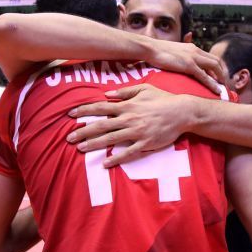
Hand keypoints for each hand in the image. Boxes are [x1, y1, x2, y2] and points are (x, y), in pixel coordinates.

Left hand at [66, 84, 190, 166]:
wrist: (182, 112)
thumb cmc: (163, 99)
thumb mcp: (144, 88)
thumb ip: (124, 91)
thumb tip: (106, 94)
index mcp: (127, 105)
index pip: (100, 108)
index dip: (84, 110)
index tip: (70, 114)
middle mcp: (128, 119)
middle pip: (101, 125)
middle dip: (83, 131)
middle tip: (69, 138)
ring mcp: (136, 132)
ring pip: (111, 139)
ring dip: (94, 144)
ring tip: (81, 149)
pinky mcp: (145, 144)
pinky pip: (128, 153)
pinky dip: (116, 158)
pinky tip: (105, 163)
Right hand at [146, 39, 224, 93]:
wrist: (151, 48)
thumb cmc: (157, 52)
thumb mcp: (173, 51)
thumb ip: (180, 55)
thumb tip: (180, 61)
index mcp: (192, 47)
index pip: (210, 57)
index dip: (217, 67)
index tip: (218, 77)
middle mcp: (196, 51)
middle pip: (216, 61)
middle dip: (222, 72)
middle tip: (224, 83)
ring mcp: (193, 57)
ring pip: (214, 67)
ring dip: (220, 78)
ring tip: (223, 88)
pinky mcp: (189, 65)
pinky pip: (204, 76)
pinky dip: (212, 84)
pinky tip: (217, 90)